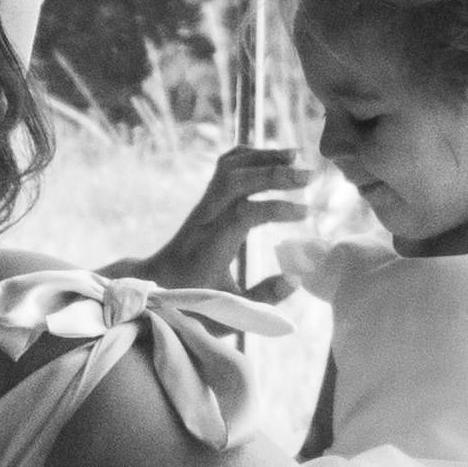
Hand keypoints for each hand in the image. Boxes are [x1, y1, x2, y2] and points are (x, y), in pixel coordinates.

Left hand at [129, 143, 310, 291]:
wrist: (156, 285)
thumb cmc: (193, 302)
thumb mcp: (228, 311)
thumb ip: (263, 297)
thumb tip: (296, 278)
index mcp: (209, 247)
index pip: (243, 214)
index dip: (276, 208)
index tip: (306, 213)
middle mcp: (203, 219)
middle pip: (235, 181)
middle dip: (274, 174)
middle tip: (311, 176)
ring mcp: (202, 205)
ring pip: (229, 167)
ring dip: (263, 157)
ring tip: (297, 155)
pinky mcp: (205, 199)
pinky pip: (225, 167)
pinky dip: (250, 156)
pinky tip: (274, 157)